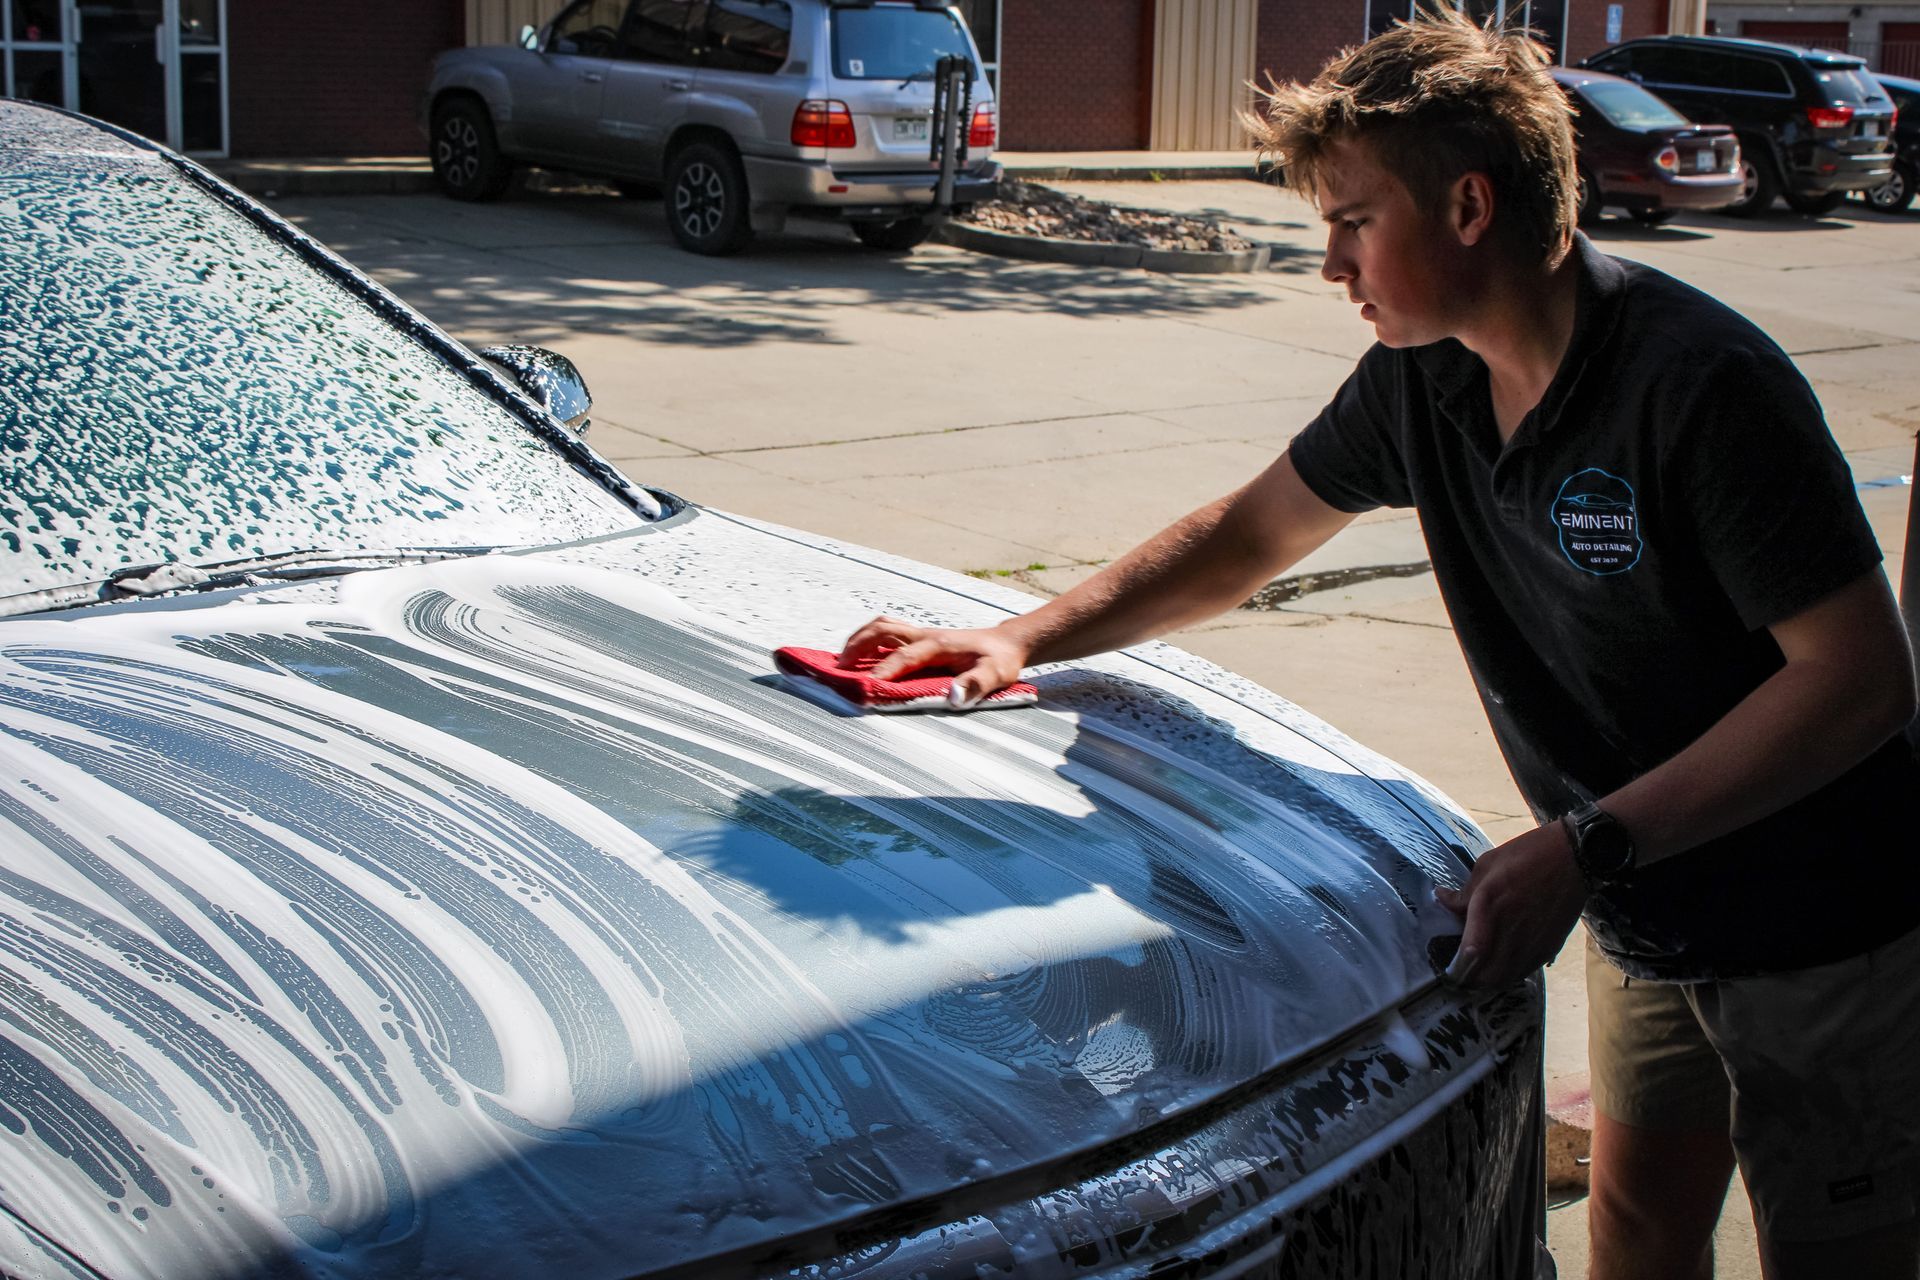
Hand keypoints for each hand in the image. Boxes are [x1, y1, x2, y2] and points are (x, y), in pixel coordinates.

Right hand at [839, 615, 1031, 708]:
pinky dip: (867, 639)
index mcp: (939, 645)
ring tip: (841, 661)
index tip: (862, 688)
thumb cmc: (1000, 661)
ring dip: (858, 640)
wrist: (1006, 643)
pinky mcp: (919, 637)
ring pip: (881, 627)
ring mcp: (920, 634)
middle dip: (858, 648)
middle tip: (839, 670)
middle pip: (883, 631)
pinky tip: (858, 654)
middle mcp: (925, 635)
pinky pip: (887, 631)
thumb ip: (975, 685)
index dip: (882, 672)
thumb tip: (952, 697)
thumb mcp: (996, 675)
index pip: (904, 658)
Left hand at [1433, 821, 1587, 989]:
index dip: (1457, 966)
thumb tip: (1442, 900)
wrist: (1573, 858)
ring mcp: (1532, 942)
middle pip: (1486, 976)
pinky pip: (1524, 972)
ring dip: (1488, 981)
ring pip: (1505, 979)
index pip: (1470, 952)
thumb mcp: (1486, 866)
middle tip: (1459, 973)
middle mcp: (1511, 930)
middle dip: (1469, 980)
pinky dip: (1508, 975)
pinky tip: (1501, 965)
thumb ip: (1464, 893)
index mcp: (1490, 907)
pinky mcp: (1549, 947)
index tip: (1447, 968)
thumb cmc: (1526, 856)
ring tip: (1477, 973)